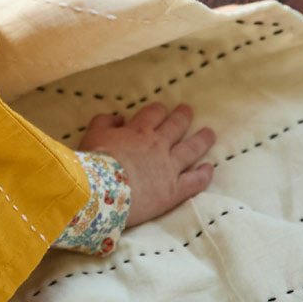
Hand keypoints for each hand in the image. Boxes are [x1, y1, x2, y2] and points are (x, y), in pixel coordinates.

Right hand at [79, 103, 214, 227]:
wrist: (101, 192)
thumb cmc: (94, 162)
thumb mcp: (92, 134)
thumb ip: (105, 121)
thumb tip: (119, 118)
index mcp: (139, 131)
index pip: (154, 113)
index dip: (159, 110)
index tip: (161, 109)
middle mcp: (158, 145)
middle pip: (176, 126)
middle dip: (183, 116)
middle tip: (188, 110)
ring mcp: (169, 167)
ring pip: (191, 149)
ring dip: (202, 140)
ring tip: (210, 133)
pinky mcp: (174, 190)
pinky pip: (195, 181)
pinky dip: (204, 174)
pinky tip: (209, 168)